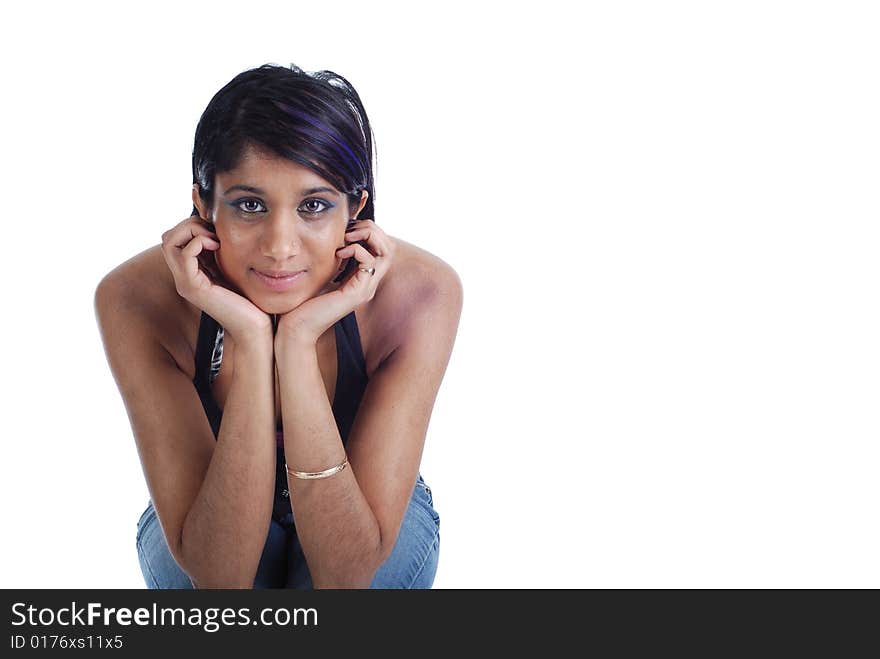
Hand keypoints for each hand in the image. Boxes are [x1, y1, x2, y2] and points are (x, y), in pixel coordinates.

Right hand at [161, 214, 272, 344]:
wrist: (253, 326)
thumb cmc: (248, 299)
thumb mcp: (232, 269)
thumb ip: (220, 253)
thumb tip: (218, 227)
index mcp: (191, 272)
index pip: (175, 238)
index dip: (193, 226)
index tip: (216, 229)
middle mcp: (183, 277)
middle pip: (168, 237)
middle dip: (190, 225)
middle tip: (214, 231)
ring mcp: (185, 283)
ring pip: (169, 242)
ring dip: (192, 231)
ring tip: (215, 238)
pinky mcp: (193, 287)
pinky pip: (184, 254)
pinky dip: (198, 242)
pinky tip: (217, 245)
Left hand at [275, 219, 393, 346]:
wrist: (299, 326)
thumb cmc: (307, 301)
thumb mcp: (325, 272)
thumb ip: (337, 258)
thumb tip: (340, 234)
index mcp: (362, 278)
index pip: (382, 248)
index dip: (369, 232)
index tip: (347, 228)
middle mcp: (369, 283)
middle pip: (389, 247)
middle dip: (372, 230)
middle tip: (349, 229)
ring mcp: (366, 289)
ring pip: (386, 252)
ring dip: (367, 236)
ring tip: (346, 237)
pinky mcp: (358, 293)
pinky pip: (369, 262)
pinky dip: (356, 250)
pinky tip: (339, 253)